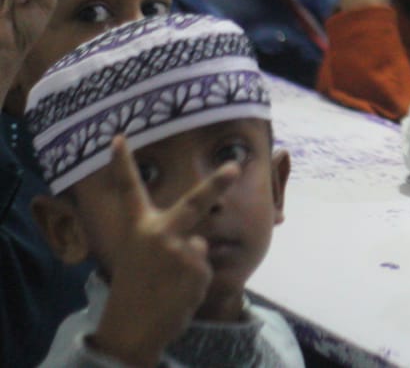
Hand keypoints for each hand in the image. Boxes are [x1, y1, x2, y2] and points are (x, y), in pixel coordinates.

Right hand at [91, 136, 238, 366]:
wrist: (131, 327)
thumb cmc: (137, 291)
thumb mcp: (142, 257)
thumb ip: (168, 240)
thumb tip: (202, 240)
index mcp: (138, 228)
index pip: (129, 190)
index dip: (123, 164)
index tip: (119, 138)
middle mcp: (158, 232)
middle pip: (194, 202)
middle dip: (217, 183)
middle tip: (234, 166)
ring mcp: (178, 249)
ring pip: (200, 248)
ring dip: (192, 266)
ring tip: (170, 284)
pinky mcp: (194, 267)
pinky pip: (205, 268)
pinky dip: (197, 282)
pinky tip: (178, 293)